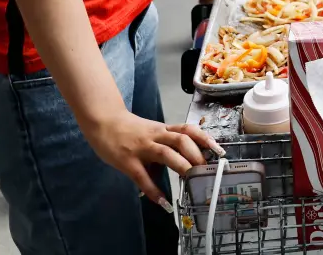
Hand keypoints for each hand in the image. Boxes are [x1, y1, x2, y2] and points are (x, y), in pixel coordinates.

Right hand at [87, 109, 223, 207]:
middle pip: (181, 140)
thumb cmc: (130, 130)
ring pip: (166, 153)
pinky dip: (154, 190)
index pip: (188, 130)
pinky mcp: (127, 161)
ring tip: (191, 181)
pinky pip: (142, 177)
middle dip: (196, 155)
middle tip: (206, 170)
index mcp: (164, 130)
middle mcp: (157, 136)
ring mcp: (142, 147)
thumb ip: (166, 147)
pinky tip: (163, 202)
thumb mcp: (152, 134)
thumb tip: (182, 167)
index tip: (219, 151)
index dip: (205, 139)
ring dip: (181, 166)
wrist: (103, 121)